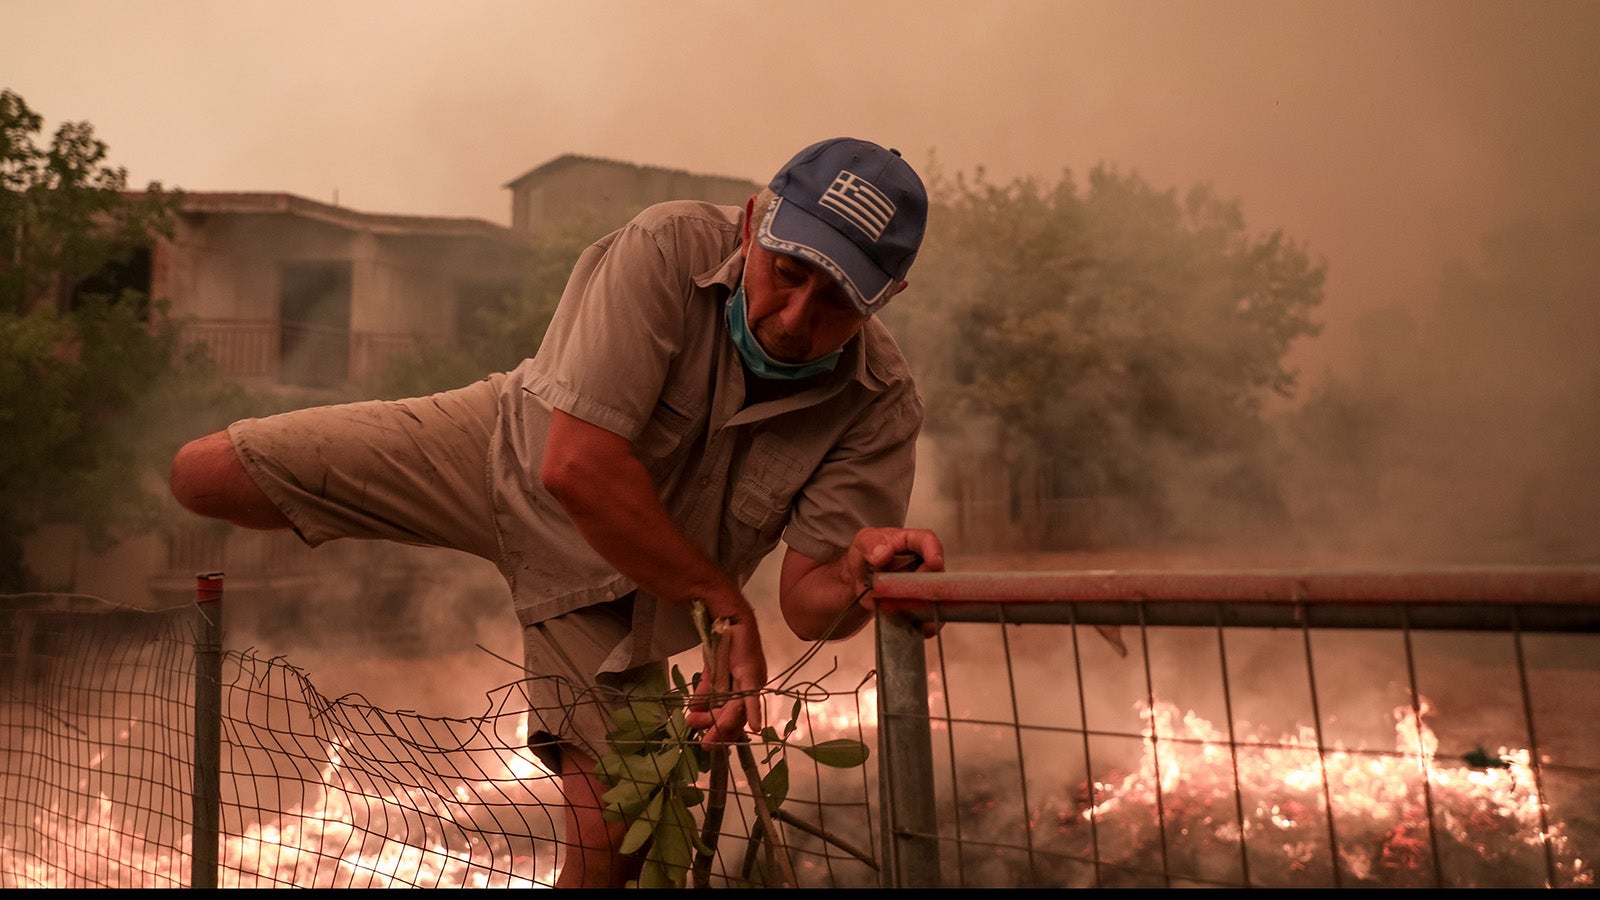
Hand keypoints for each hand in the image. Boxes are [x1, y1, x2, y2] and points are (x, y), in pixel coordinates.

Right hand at [684, 614, 766, 746]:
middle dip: (718, 732)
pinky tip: (754, 727)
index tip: (702, 739)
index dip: (718, 730)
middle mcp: (750, 690)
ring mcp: (753, 683)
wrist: (727, 618)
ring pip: (737, 711)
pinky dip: (753, 712)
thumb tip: (693, 710)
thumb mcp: (711, 673)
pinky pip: (751, 696)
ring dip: (721, 723)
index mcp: (741, 691)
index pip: (732, 717)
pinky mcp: (751, 674)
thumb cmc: (722, 644)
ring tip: (703, 731)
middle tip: (703, 742)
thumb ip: (705, 692)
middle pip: (735, 719)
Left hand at [848, 527, 944, 635]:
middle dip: (921, 585)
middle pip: (934, 574)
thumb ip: (871, 543)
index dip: (934, 551)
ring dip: (917, 605)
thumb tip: (883, 553)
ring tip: (895, 607)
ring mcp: (924, 586)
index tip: (934, 562)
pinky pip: (927, 617)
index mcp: (913, 542)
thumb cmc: (866, 553)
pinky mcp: (920, 606)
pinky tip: (905, 621)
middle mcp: (924, 563)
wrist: (860, 577)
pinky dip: (918, 622)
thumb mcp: (862, 542)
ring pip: (932, 598)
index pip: (928, 541)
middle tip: (901, 591)